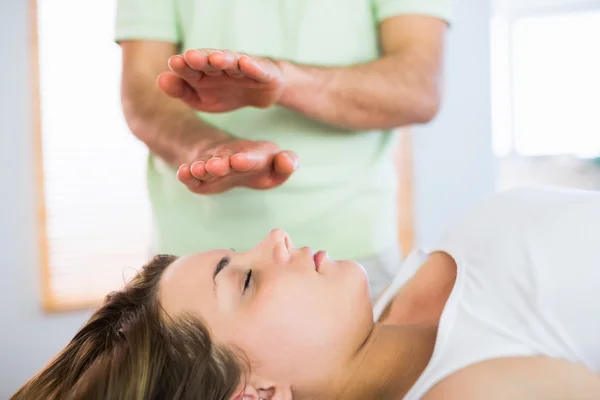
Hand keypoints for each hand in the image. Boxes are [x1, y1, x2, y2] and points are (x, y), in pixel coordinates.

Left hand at [157, 49, 284, 111]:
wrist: (259, 93)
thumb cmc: (225, 93)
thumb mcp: (200, 99)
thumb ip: (181, 90)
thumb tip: (160, 79)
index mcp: (203, 72)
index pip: (190, 68)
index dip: (183, 66)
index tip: (174, 63)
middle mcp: (221, 65)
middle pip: (209, 60)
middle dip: (201, 58)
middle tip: (190, 57)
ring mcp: (242, 67)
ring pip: (232, 62)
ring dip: (224, 59)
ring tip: (216, 59)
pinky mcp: (262, 72)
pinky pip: (257, 69)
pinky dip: (252, 66)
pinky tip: (245, 62)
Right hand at [177, 138, 298, 194]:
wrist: (228, 159)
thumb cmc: (258, 165)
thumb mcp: (276, 165)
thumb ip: (287, 163)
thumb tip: (286, 161)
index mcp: (252, 154)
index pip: (250, 157)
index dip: (245, 159)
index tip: (238, 161)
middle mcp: (229, 156)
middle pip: (224, 159)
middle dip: (220, 162)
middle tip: (216, 167)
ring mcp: (212, 165)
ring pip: (205, 165)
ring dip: (202, 167)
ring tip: (198, 170)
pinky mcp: (198, 176)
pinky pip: (191, 174)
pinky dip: (186, 173)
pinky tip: (182, 173)